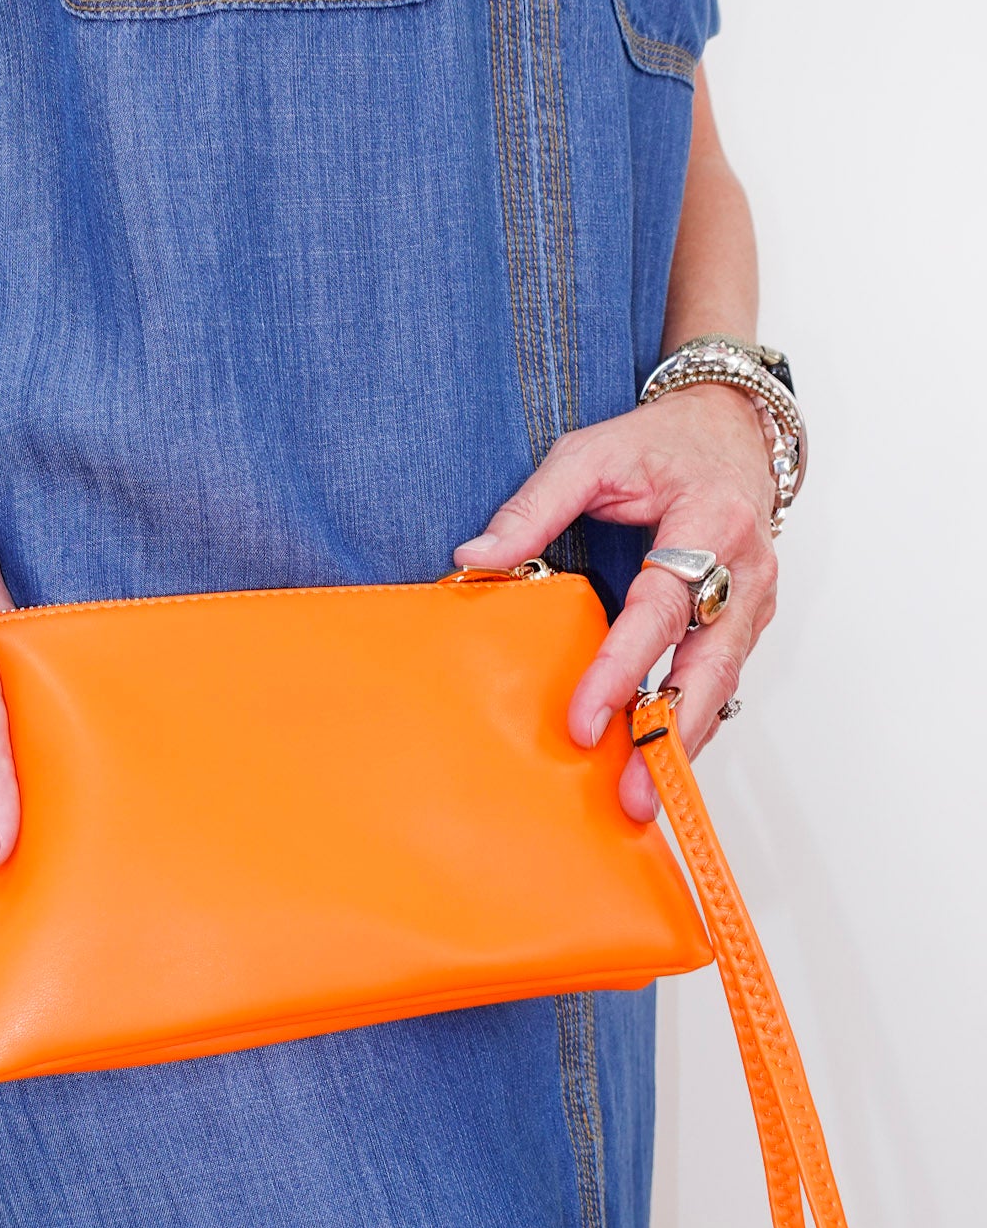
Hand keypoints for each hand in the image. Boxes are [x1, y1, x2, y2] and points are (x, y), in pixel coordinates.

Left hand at [452, 384, 777, 819]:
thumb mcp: (591, 454)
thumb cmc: (660, 446)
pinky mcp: (746, 626)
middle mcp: (746, 569)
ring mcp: (753, 603)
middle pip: (709, 666)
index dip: (622, 669)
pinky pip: (719, 683)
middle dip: (669, 734)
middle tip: (632, 791)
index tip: (584, 720)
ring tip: (643, 796)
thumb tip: (473, 559)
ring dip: (682, 743)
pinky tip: (657, 763)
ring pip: (721, 686)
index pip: (661, 608)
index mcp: (710, 521)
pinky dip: (689, 724)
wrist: (733, 431)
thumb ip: (534, 506)